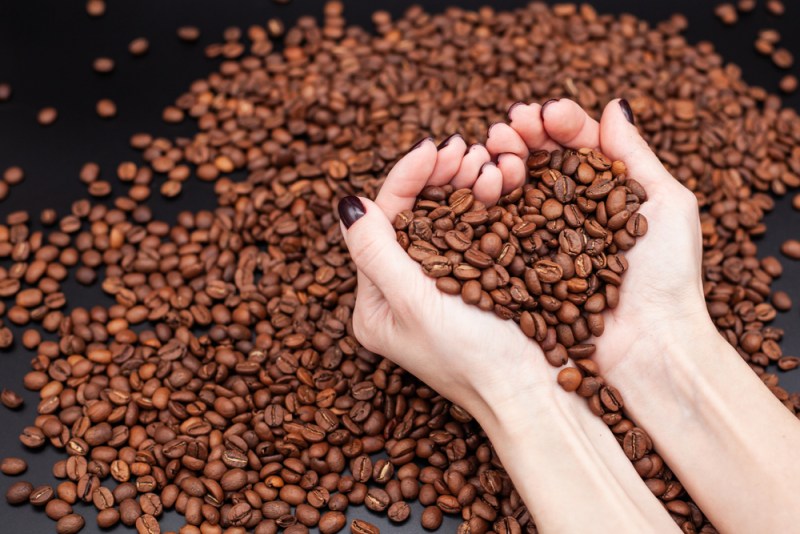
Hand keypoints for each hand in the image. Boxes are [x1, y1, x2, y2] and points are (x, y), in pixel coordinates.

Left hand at [337, 135, 553, 421]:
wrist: (535, 395)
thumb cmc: (472, 358)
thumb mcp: (413, 305)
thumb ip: (375, 252)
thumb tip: (345, 202)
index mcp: (375, 300)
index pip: (381, 221)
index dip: (405, 178)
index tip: (432, 147)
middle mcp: (403, 289)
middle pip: (414, 213)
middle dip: (439, 176)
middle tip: (468, 150)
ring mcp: (442, 283)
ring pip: (446, 216)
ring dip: (465, 183)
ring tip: (491, 163)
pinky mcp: (480, 280)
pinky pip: (476, 230)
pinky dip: (487, 203)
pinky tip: (504, 182)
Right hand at [497, 98, 715, 374]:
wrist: (648, 345)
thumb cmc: (668, 276)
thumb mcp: (668, 204)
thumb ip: (636, 154)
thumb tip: (613, 104)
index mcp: (603, 191)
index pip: (575, 145)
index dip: (557, 123)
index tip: (544, 113)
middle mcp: (568, 211)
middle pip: (539, 162)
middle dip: (521, 137)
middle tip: (508, 126)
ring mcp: (541, 238)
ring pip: (514, 190)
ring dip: (501, 162)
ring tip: (494, 150)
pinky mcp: (520, 266)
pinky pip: (500, 228)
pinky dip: (488, 203)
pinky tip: (482, 184)